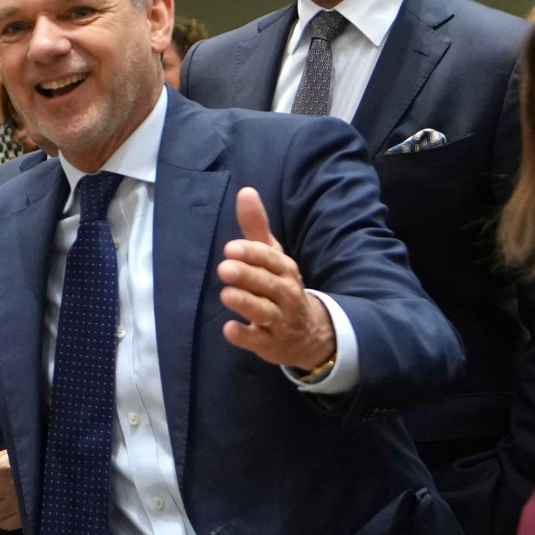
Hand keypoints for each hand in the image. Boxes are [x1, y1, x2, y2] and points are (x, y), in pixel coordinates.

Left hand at [219, 186, 336, 372]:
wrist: (310, 333)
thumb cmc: (281, 286)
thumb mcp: (272, 256)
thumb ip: (256, 227)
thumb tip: (245, 191)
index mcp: (284, 270)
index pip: (270, 259)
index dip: (252, 254)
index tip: (231, 248)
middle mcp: (286, 294)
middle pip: (268, 284)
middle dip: (248, 276)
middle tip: (224, 268)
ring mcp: (279, 320)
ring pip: (264, 312)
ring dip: (246, 303)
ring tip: (226, 294)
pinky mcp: (270, 344)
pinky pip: (258, 340)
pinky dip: (245, 336)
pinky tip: (229, 329)